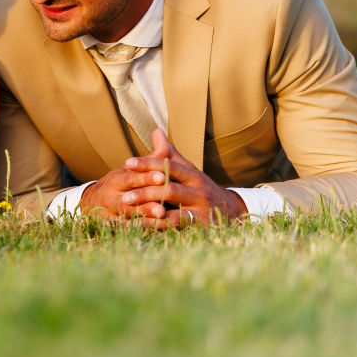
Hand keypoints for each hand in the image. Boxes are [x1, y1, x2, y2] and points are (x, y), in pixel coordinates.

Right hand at [78, 162, 179, 220]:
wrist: (92, 203)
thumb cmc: (120, 183)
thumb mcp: (131, 169)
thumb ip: (149, 156)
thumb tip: (160, 133)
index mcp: (119, 179)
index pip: (133, 176)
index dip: (147, 176)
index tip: (162, 176)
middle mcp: (114, 195)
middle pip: (131, 196)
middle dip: (148, 197)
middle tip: (164, 200)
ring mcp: (113, 213)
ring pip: (130, 214)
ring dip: (146, 215)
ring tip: (161, 215)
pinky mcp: (116, 226)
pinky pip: (128, 229)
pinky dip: (141, 229)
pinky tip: (155, 229)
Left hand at [118, 129, 246, 228]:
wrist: (233, 211)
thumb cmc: (202, 189)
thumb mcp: (189, 171)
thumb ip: (170, 155)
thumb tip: (155, 132)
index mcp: (192, 174)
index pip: (169, 165)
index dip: (148, 163)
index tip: (128, 163)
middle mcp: (197, 188)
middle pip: (169, 186)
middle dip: (145, 190)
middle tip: (124, 196)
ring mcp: (200, 206)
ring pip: (172, 204)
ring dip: (149, 207)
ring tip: (130, 210)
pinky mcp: (201, 223)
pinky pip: (176, 223)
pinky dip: (157, 224)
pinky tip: (141, 225)